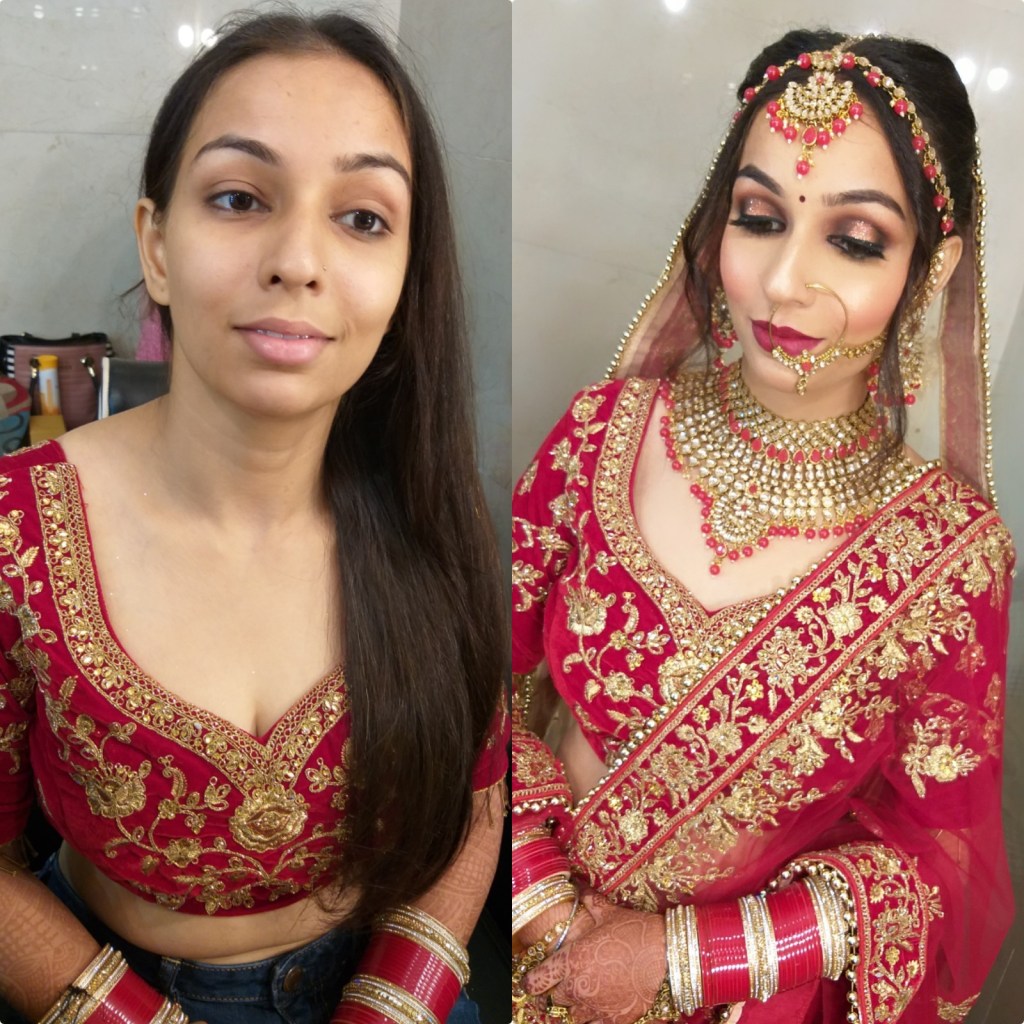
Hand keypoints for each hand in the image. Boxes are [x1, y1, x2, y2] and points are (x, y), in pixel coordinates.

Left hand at [523, 892, 666, 1023]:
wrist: (665, 953)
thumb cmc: (633, 930)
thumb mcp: (608, 912)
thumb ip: (590, 902)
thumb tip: (580, 888)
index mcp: (570, 960)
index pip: (537, 980)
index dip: (531, 981)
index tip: (531, 982)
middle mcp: (578, 987)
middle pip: (556, 998)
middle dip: (560, 989)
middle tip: (570, 980)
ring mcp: (596, 1006)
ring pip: (573, 1016)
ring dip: (576, 1006)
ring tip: (585, 996)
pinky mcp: (615, 1020)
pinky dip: (594, 1020)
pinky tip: (599, 1010)